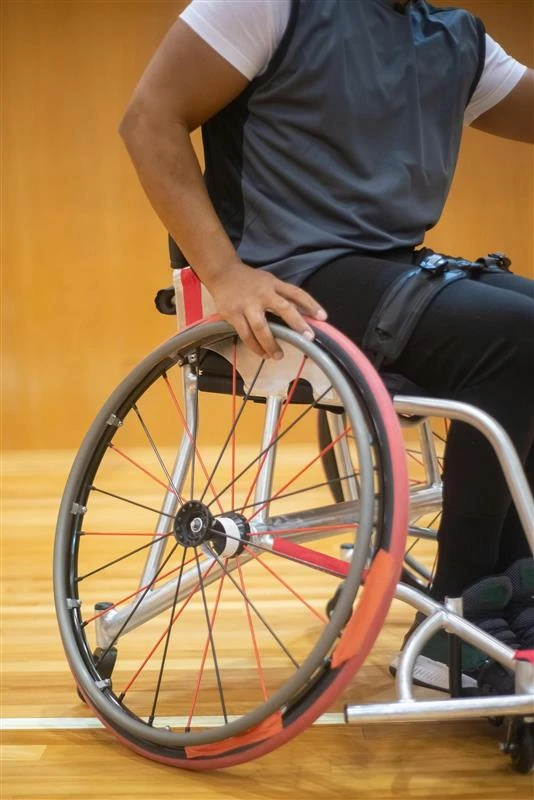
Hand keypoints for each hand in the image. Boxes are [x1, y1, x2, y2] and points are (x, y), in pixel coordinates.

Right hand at [206, 261, 327, 359]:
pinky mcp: (232, 314)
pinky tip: (262, 353)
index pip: (296, 293)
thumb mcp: (269, 281)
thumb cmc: (250, 281)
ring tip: (278, 356)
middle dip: (297, 323)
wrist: (222, 273)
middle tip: (308, 338)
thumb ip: (284, 295)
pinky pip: (245, 334)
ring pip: (261, 327)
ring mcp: (247, 304)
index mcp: (273, 284)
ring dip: (271, 344)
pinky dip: (255, 346)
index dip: (310, 304)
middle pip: (283, 308)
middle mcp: (262, 293)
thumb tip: (305, 313)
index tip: (323, 317)